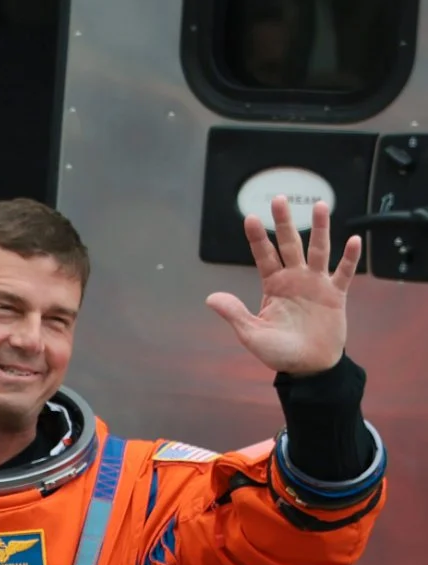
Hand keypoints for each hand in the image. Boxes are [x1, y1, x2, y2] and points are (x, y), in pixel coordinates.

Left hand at [205, 195, 360, 376]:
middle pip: (290, 244)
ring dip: (320, 229)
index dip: (258, 238)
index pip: (264, 256)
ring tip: (319, 205)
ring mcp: (316, 284)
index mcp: (273, 285)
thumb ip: (234, 314)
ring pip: (319, 250)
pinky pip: (344, 272)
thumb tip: (211, 298)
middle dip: (284, 222)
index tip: (250, 218)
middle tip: (280, 198)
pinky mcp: (336, 294)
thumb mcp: (251, 334)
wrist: (308, 366)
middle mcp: (295, 279)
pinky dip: (349, 257)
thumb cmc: (278, 352)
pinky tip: (352, 239)